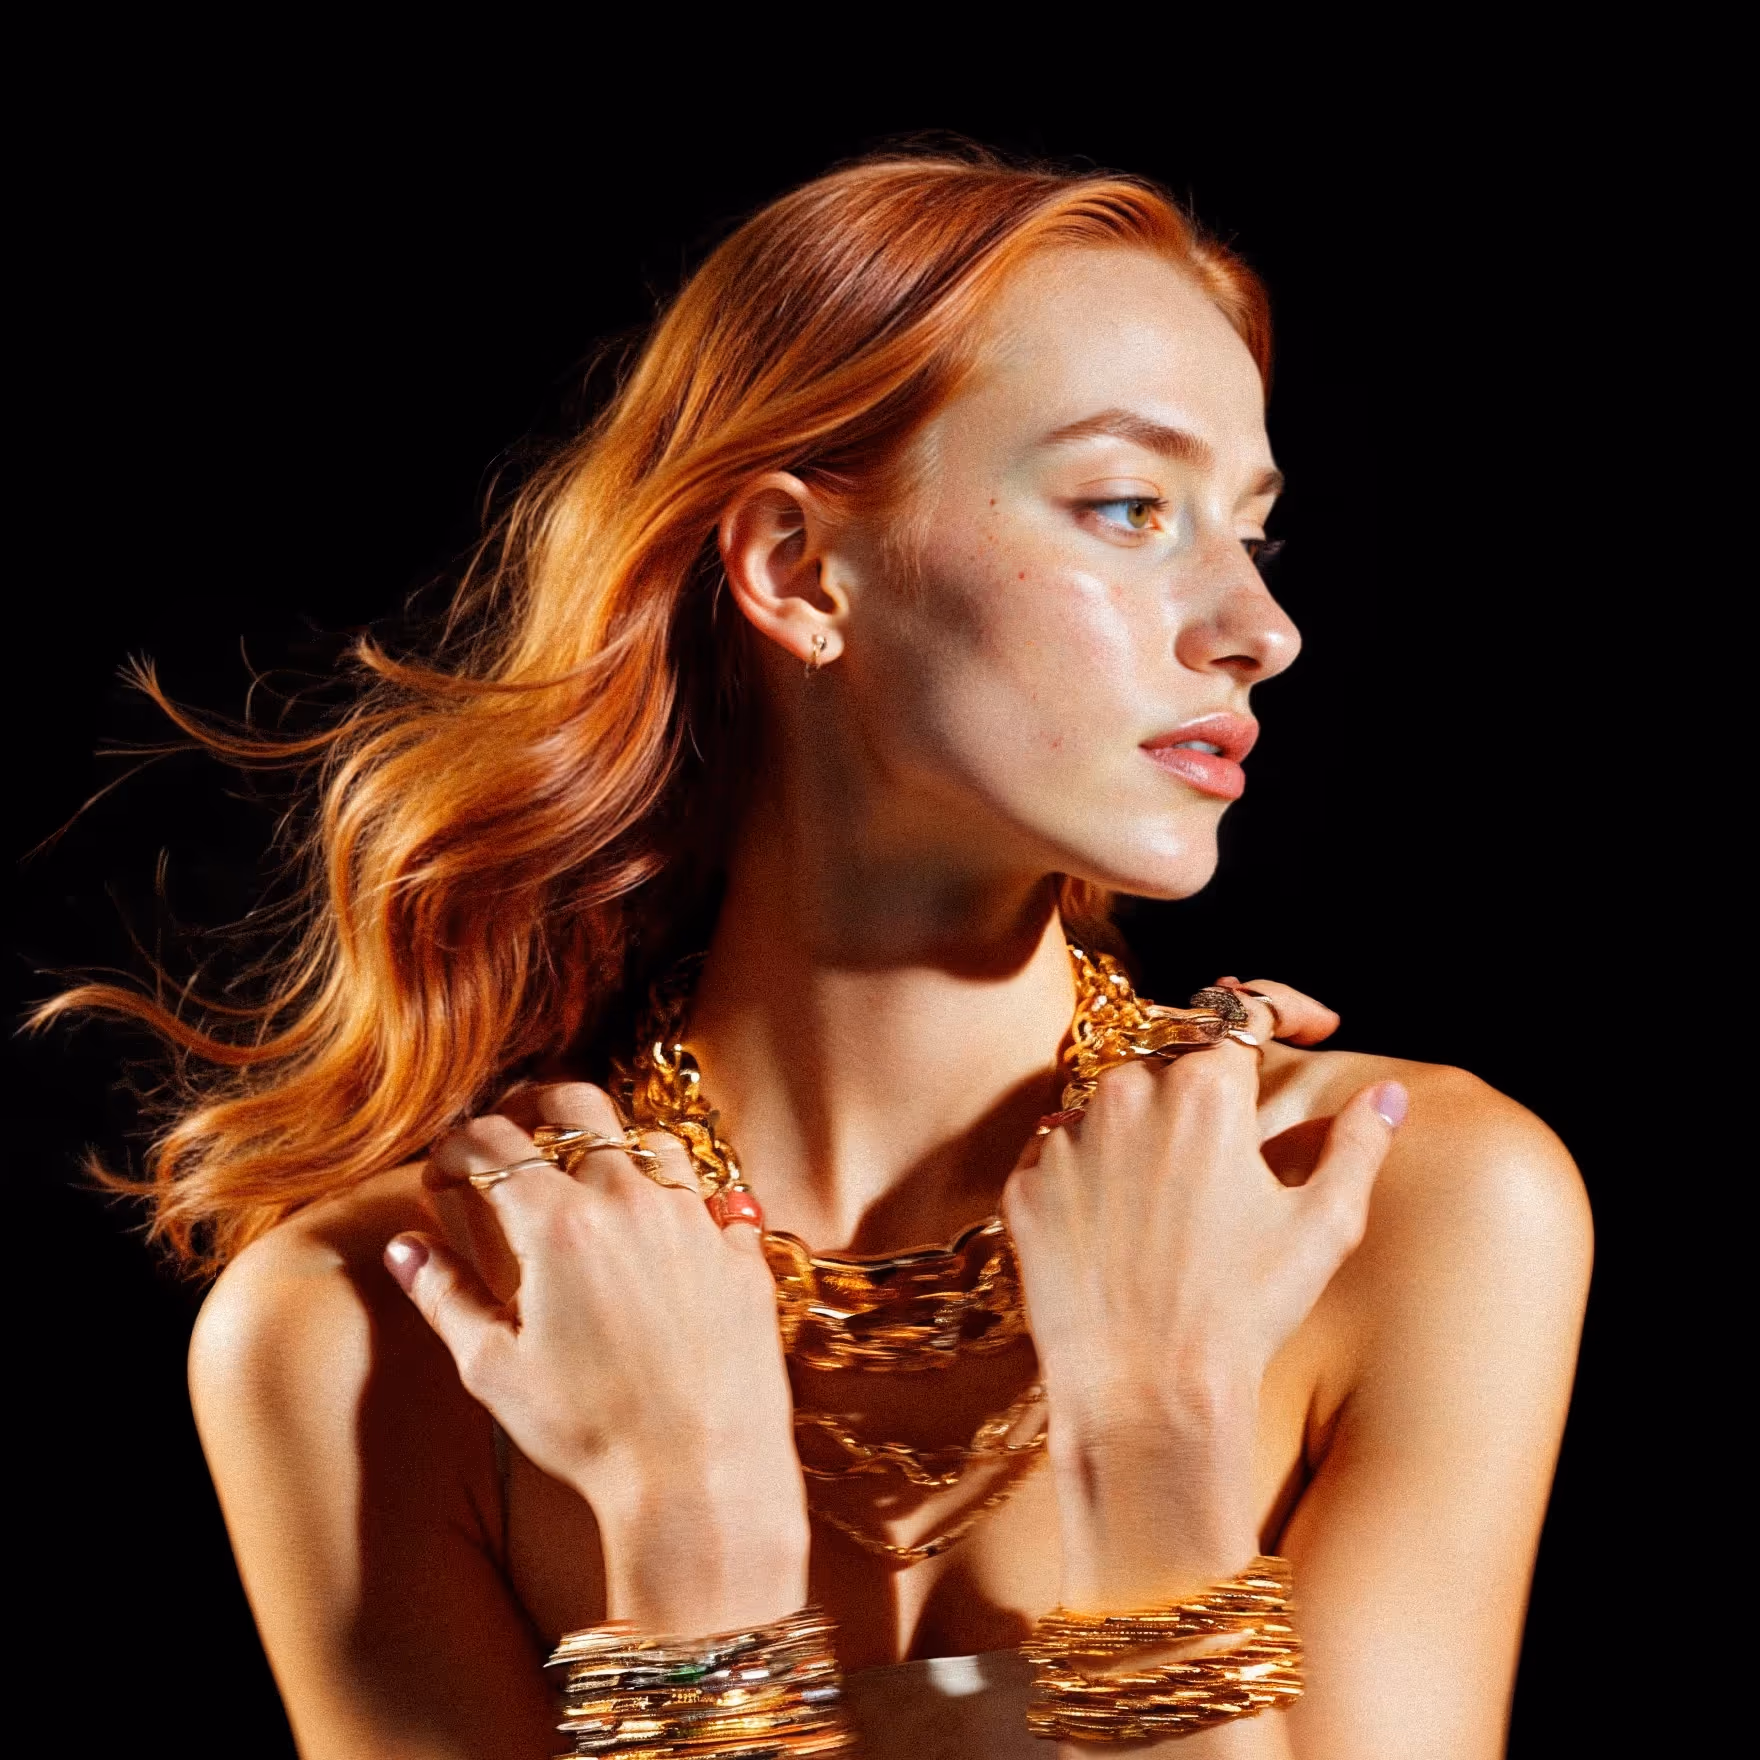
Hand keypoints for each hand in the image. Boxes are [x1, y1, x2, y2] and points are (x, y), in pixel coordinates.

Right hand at [383, 1082, 806, 1632]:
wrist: (700, 1475)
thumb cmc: (588, 1433)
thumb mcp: (494, 1370)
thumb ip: (446, 1296)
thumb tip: (405, 1248)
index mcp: (559, 1223)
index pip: (494, 1142)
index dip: (456, 1147)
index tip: (443, 1172)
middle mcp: (631, 1201)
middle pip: (580, 1106)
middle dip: (537, 1106)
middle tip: (515, 1131)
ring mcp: (695, 1220)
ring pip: (653, 1141)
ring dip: (615, 1146)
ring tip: (592, 1177)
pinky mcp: (742, 1252)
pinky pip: (713, 1197)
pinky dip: (682, 1199)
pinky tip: (666, 1229)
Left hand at [1002, 984, 1404, 1601]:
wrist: (1146, 1395)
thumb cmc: (1244, 1313)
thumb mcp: (1322, 1228)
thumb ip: (1358, 1146)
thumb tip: (1387, 1098)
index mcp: (1203, 1092)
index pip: (1243, 1009)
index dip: (1284, 1007)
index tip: (1310, 1024)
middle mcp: (1124, 1095)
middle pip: (1172, 1062)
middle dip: (1207, 1093)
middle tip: (1234, 1155)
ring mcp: (1065, 1140)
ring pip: (1112, 1108)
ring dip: (1145, 1136)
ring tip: (1175, 1214)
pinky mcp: (1024, 1186)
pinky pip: (1063, 1157)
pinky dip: (1094, 1178)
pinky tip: (1122, 1235)